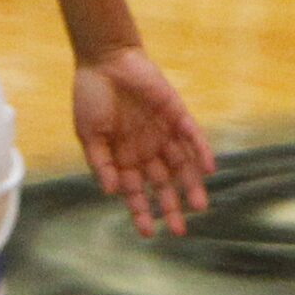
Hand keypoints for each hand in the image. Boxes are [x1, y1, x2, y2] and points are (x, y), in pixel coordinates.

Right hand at [72, 47, 213, 236]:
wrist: (106, 61)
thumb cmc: (90, 97)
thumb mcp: (88, 134)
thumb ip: (100, 163)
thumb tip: (109, 192)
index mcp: (122, 157)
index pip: (135, 191)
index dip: (141, 212)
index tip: (148, 233)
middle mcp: (146, 150)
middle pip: (162, 185)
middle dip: (170, 207)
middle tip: (180, 230)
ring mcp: (163, 134)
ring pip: (182, 166)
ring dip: (190, 186)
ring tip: (199, 207)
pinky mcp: (177, 115)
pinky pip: (193, 138)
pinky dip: (200, 153)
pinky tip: (207, 169)